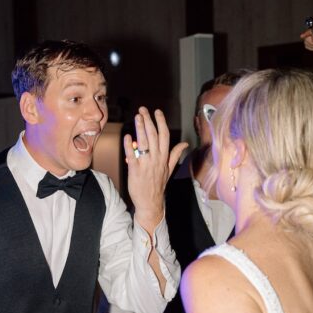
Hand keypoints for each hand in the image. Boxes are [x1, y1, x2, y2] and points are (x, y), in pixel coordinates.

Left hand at [124, 107, 187, 233]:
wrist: (151, 202)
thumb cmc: (158, 185)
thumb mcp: (169, 169)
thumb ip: (175, 154)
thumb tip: (185, 144)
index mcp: (164, 157)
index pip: (164, 136)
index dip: (161, 122)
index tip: (157, 112)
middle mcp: (156, 159)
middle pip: (153, 136)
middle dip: (148, 121)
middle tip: (142, 110)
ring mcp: (146, 165)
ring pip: (144, 143)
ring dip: (140, 129)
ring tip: (137, 117)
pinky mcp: (135, 171)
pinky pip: (133, 156)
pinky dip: (129, 146)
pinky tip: (127, 137)